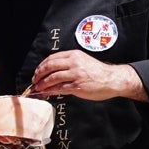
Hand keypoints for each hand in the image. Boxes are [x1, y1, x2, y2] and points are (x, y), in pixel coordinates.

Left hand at [30, 50, 145, 101]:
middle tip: (35, 80)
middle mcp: (74, 62)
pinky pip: (59, 88)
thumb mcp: (84, 61)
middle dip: (39, 74)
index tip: (38, 71)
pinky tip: (46, 92)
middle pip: (50, 66)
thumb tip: (54, 71)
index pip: (52, 58)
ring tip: (38, 87)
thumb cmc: (99, 72)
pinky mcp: (77, 85)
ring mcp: (76, 74)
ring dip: (43, 83)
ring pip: (53, 78)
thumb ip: (70, 63)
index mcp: (74, 55)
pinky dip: (50, 91)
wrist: (112, 80)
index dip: (42, 65)